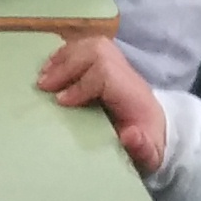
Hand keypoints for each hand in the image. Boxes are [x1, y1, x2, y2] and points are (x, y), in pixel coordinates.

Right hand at [37, 36, 167, 172]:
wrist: (156, 133)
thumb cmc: (148, 145)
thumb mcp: (150, 155)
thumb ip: (143, 148)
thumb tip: (129, 135)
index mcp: (135, 96)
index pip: (106, 73)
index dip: (80, 84)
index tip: (61, 102)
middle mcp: (127, 75)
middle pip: (98, 51)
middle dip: (67, 65)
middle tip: (43, 85)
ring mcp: (119, 66)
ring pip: (93, 45)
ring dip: (64, 56)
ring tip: (43, 73)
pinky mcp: (109, 65)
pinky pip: (88, 47)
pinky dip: (67, 53)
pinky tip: (52, 66)